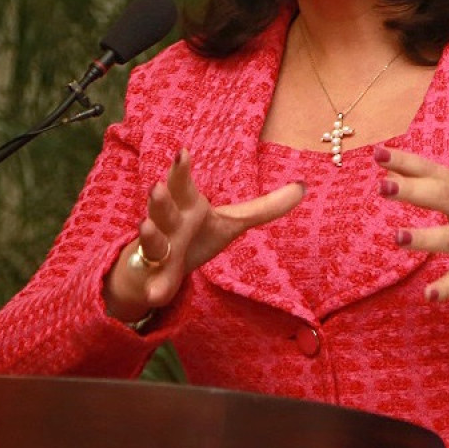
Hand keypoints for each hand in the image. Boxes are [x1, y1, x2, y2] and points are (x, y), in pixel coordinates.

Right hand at [105, 148, 304, 319]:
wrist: (158, 270)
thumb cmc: (195, 237)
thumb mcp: (230, 222)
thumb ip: (264, 208)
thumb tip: (303, 186)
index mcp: (186, 206)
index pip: (182, 184)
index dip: (181, 169)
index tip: (183, 152)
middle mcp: (167, 224)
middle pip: (162, 208)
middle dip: (160, 198)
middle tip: (158, 187)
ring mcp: (157, 250)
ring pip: (152, 240)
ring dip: (149, 234)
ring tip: (145, 225)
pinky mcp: (154, 278)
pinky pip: (154, 283)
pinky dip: (155, 289)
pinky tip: (156, 295)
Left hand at [376, 146, 448, 303]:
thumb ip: (431, 184)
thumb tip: (387, 170)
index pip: (433, 171)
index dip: (406, 162)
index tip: (378, 152)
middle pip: (443, 196)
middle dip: (414, 190)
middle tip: (383, 186)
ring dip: (425, 237)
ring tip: (398, 237)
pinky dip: (447, 287)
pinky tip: (429, 295)